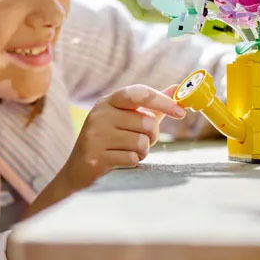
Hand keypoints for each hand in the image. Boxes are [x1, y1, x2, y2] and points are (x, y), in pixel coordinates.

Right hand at [24, 84, 185, 218]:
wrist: (78, 171)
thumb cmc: (110, 140)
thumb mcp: (128, 118)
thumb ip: (153, 105)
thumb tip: (178, 88)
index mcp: (109, 101)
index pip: (140, 93)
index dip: (163, 101)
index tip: (181, 112)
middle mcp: (100, 114)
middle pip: (147, 122)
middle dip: (151, 136)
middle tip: (141, 140)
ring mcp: (95, 135)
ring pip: (141, 142)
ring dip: (142, 151)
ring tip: (127, 151)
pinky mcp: (96, 156)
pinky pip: (132, 158)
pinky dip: (132, 162)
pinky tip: (120, 161)